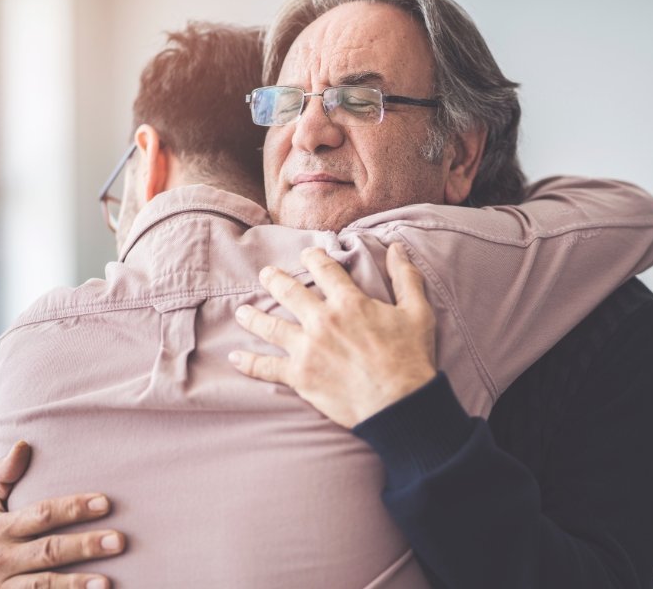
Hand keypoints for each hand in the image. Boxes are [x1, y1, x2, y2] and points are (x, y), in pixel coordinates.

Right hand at [0, 441, 124, 588]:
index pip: (42, 514)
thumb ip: (1, 476)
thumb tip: (23, 444)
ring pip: (43, 585)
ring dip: (76, 584)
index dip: (73, 508)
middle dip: (85, 546)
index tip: (105, 503)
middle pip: (49, 550)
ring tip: (107, 582)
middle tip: (119, 541)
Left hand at [230, 243, 436, 427]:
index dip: (313, 257)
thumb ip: (406, 277)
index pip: (324, 269)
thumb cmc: (410, 358)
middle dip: (274, 279)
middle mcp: (322, 320)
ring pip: (270, 326)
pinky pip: (266, 367)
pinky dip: (249, 362)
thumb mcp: (417, 312)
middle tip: (266, 274)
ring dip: (253, 316)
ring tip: (242, 311)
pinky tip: (235, 356)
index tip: (307, 254)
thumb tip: (398, 248)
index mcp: (348, 302)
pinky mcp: (300, 376)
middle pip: (288, 292)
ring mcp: (307, 348)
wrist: (399, 405)